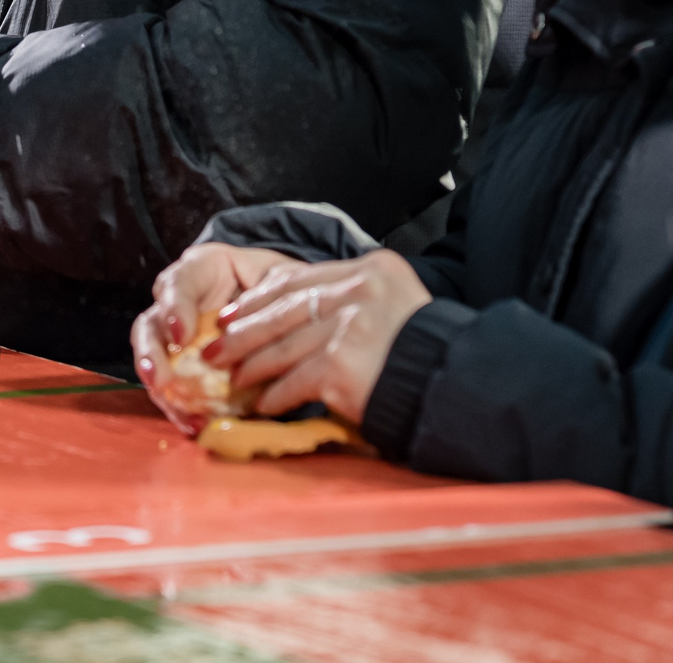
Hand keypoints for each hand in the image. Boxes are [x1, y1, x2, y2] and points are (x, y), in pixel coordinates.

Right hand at [133, 243, 300, 431]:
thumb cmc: (287, 286)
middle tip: (159, 378)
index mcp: (203, 270)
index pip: (178, 282)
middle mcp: (182, 302)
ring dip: (162, 389)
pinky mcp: (190, 369)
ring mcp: (181, 338)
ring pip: (155, 360)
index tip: (182, 336)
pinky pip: (176, 389)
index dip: (175, 308)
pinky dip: (183, 409)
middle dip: (150, 353)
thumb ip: (275, 294)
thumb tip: (266, 326)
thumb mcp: (286, 279)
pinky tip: (196, 425)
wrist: (297, 307)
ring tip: (179, 412)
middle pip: (151, 324)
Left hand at [213, 248, 432, 423]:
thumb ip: (349, 300)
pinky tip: (265, 404)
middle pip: (286, 309)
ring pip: (284, 345)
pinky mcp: (341, 363)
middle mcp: (359, 289)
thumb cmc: (423, 355)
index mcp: (371, 269)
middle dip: (245, 331)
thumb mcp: (393, 305)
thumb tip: (291, 310)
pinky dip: (276, 395)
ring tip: (234, 378)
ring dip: (253, 365)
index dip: (260, 297)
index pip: (300, 277)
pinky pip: (295, 380)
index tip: (235, 313)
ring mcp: (349, 325)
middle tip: (217, 347)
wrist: (454, 388)